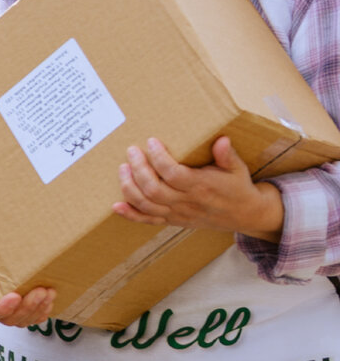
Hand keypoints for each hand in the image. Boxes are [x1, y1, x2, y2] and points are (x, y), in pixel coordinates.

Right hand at [0, 237, 54, 324]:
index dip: (4, 307)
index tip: (16, 296)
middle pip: (10, 318)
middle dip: (27, 308)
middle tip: (41, 291)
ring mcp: (6, 307)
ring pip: (22, 319)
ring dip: (38, 309)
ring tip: (50, 292)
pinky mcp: (17, 304)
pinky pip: (30, 317)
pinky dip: (42, 312)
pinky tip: (50, 301)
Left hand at [114, 135, 283, 240]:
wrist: (244, 215)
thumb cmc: (237, 187)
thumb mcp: (237, 169)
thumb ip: (227, 156)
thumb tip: (222, 140)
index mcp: (201, 187)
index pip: (173, 174)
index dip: (159, 158)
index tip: (151, 141)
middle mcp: (187, 202)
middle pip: (154, 189)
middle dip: (138, 169)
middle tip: (131, 151)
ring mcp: (177, 214)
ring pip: (147, 205)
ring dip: (130, 187)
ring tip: (123, 168)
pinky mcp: (172, 221)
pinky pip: (147, 220)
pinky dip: (130, 214)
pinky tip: (116, 205)